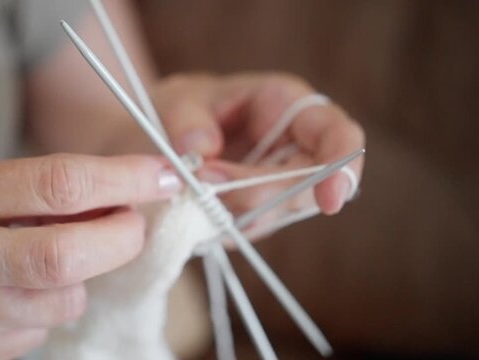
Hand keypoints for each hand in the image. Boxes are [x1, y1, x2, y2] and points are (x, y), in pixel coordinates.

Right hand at [0, 154, 179, 358]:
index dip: (122, 180)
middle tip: (133, 223)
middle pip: (65, 258)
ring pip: (62, 302)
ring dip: (79, 277)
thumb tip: (115, 199)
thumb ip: (30, 190)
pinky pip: (36, 333)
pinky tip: (11, 292)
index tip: (161, 176)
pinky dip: (44, 308)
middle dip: (121, 238)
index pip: (55, 186)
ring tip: (47, 257)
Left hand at [153, 72, 364, 220]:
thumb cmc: (181, 108)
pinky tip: (194, 204)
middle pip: (308, 186)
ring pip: (277, 213)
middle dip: (262, 194)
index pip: (337, 135)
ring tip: (190, 188)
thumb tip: (202, 150)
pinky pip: (248, 228)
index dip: (342, 168)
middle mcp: (292, 148)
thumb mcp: (176, 100)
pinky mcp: (256, 212)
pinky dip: (220, 223)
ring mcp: (276, 185)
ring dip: (234, 211)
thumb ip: (187, 120)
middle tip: (206, 185)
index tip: (330, 202)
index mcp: (287, 105)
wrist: (157, 139)